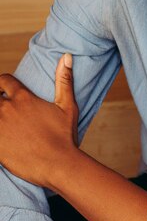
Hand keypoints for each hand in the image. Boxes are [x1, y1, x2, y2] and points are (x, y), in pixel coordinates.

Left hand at [0, 54, 78, 187]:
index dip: (2, 84)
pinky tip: (3, 139)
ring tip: (4, 124)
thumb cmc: (64, 135)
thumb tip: (66, 56)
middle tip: (4, 111)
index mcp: (23, 98)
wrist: (58, 165)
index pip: (3, 80)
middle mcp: (7, 109)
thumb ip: (64, 79)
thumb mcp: (67, 105)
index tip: (4, 91)